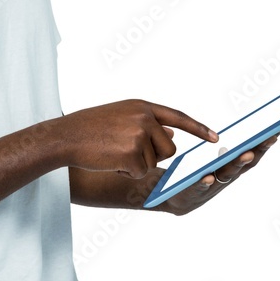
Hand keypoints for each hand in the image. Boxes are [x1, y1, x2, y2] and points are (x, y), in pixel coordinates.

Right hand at [59, 100, 217, 178]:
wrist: (64, 137)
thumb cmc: (88, 128)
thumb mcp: (120, 117)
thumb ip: (147, 124)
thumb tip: (174, 135)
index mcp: (142, 106)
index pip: (178, 117)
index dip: (198, 128)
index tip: (215, 138)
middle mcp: (144, 118)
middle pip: (170, 149)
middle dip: (154, 157)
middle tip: (125, 151)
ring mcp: (139, 135)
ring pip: (154, 163)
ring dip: (135, 165)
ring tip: (112, 153)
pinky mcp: (132, 154)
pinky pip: (139, 173)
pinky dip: (125, 173)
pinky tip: (109, 162)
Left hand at [155, 133, 279, 214]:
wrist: (169, 195)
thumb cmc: (193, 172)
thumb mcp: (210, 157)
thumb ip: (223, 146)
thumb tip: (240, 126)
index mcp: (230, 166)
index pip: (252, 152)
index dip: (266, 142)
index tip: (279, 127)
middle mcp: (225, 177)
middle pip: (245, 163)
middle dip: (259, 149)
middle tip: (272, 136)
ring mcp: (211, 187)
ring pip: (227, 175)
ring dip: (237, 164)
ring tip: (247, 153)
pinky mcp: (191, 193)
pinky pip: (199, 187)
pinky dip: (205, 182)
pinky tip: (209, 177)